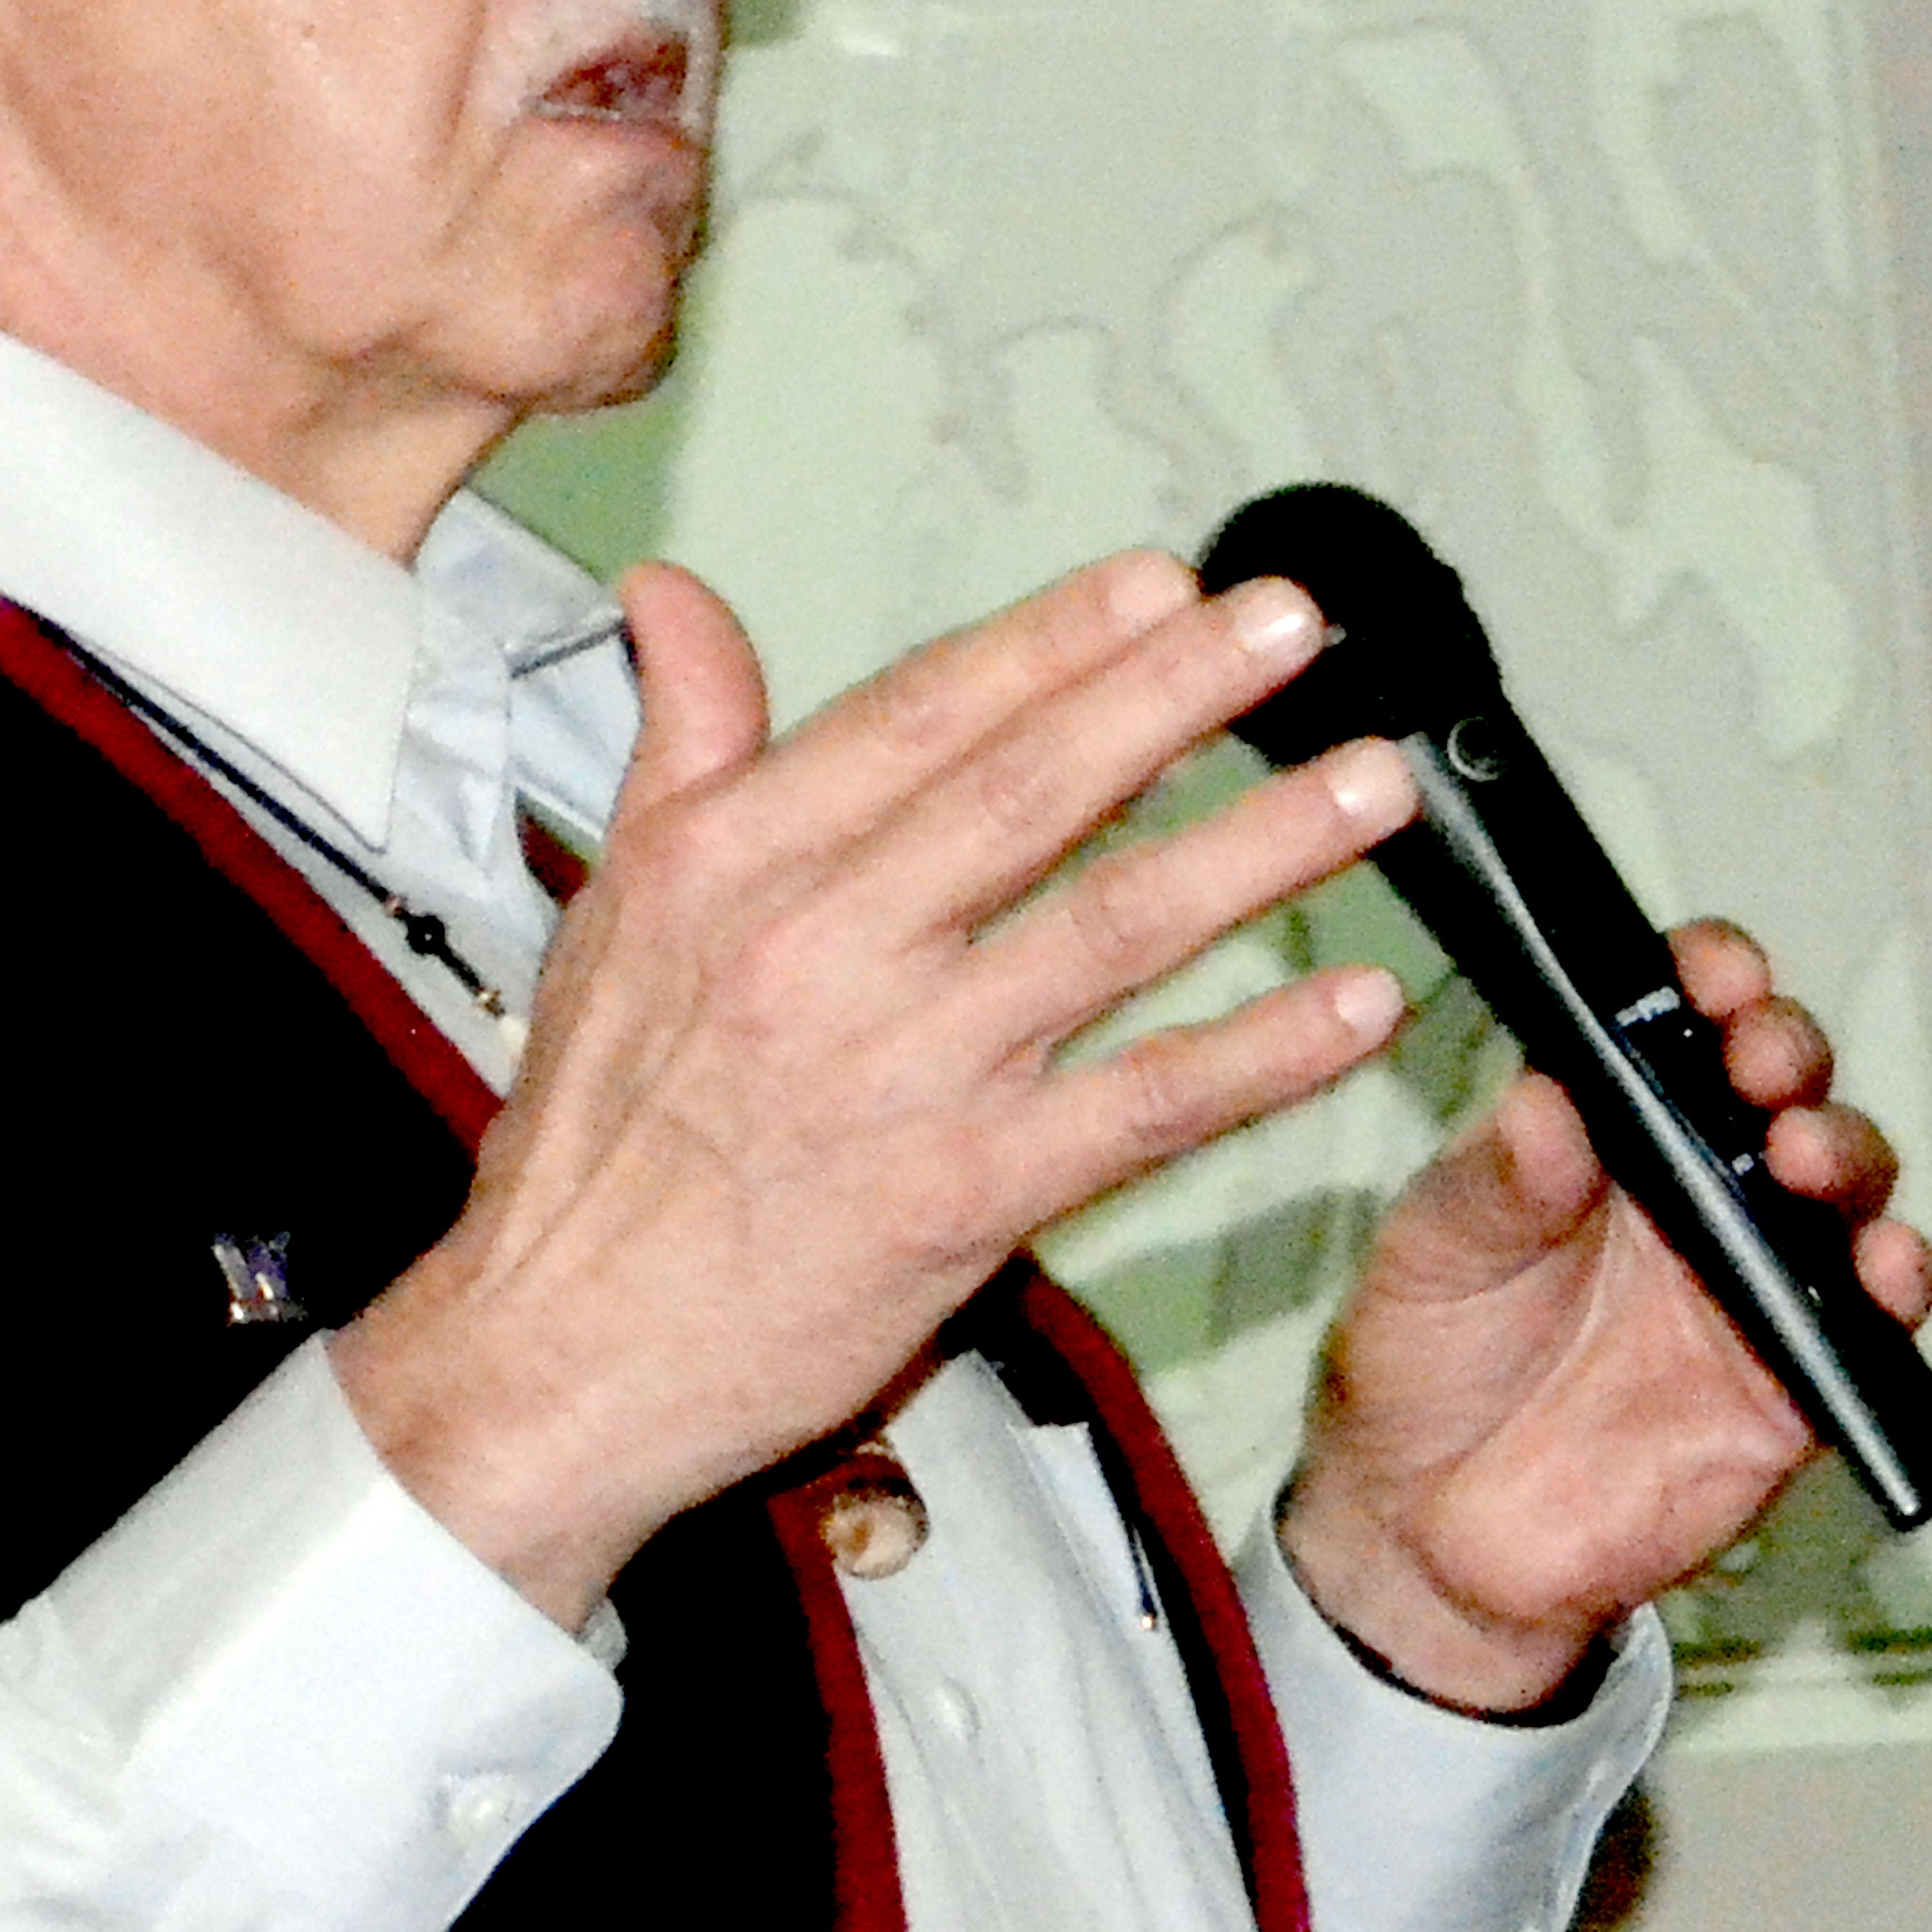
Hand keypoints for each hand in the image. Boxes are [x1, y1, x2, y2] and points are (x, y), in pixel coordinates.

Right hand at [334, 549, 1415, 1623]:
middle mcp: (822, 947)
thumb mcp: (611, 907)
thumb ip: (675, 740)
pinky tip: (1352, 1005)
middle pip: (1032, 792)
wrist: (558, 1349)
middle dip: (1181, 695)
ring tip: (1374, 784)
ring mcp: (901, 1072)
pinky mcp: (959, 1197)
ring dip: (1261, 850)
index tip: (1165, 582)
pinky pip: (1139, 1106)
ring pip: (1111, 930)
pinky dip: (1258, 1054)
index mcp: (735, 862)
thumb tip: (671, 595)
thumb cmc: (590, 1143)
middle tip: (1297, 626)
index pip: (923, 714)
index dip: (1057, 641)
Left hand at [1280, 919, 1931, 1712]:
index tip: (1708, 971)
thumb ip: (1493, 1183)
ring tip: (1802, 1152)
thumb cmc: (1420, 1365)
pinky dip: (1893, 1280)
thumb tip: (1548, 1098)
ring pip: (1840, 1186)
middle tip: (1756, 1060)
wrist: (1422, 1530)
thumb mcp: (1429, 1254)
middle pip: (1777, 1087)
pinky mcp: (1786, 1381)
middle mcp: (1690, 1190)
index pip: (1676, 1023)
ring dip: (1843, 1150)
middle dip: (1784, 1051)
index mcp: (1601, 1132)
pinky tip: (1880, 1260)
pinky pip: (1868, 1320)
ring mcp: (1746, 1281)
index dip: (1708, 980)